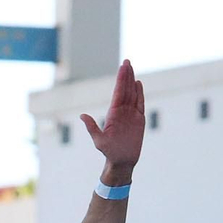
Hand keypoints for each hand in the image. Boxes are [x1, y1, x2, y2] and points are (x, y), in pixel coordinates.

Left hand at [80, 60, 145, 174]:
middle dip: (126, 75)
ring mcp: (130, 114)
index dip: (121, 79)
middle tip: (127, 61)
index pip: (118, 92)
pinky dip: (140, 94)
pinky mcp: (139, 120)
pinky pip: (140, 104)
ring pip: (132, 94)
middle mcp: (121, 111)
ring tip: (132, 68)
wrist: (121, 161)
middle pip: (125, 89)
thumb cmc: (109, 152)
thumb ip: (92, 127)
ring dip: (132, 81)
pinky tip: (139, 84)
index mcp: (113, 113)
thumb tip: (82, 116)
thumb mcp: (99, 140)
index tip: (123, 67)